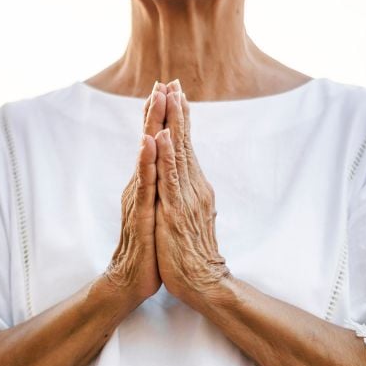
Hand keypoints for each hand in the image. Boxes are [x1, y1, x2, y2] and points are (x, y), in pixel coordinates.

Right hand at [104, 82, 170, 306]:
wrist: (131, 279)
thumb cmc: (148, 247)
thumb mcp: (155, 210)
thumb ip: (156, 187)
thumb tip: (162, 168)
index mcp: (146, 182)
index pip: (154, 142)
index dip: (160, 115)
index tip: (168, 87)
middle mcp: (139, 184)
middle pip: (148, 140)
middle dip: (156, 110)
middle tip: (162, 81)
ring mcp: (138, 197)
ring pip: (146, 155)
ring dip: (150, 125)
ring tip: (156, 100)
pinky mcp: (140, 213)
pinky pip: (144, 183)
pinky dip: (146, 160)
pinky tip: (148, 142)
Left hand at [153, 82, 230, 308]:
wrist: (202, 283)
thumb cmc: (190, 252)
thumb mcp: (187, 215)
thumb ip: (186, 194)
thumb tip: (185, 179)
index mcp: (193, 186)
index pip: (185, 146)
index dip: (180, 119)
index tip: (175, 92)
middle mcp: (193, 186)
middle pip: (184, 141)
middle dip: (178, 111)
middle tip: (174, 82)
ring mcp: (185, 197)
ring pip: (178, 153)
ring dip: (173, 123)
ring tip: (170, 97)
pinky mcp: (175, 211)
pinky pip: (169, 178)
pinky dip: (166, 155)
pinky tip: (162, 136)